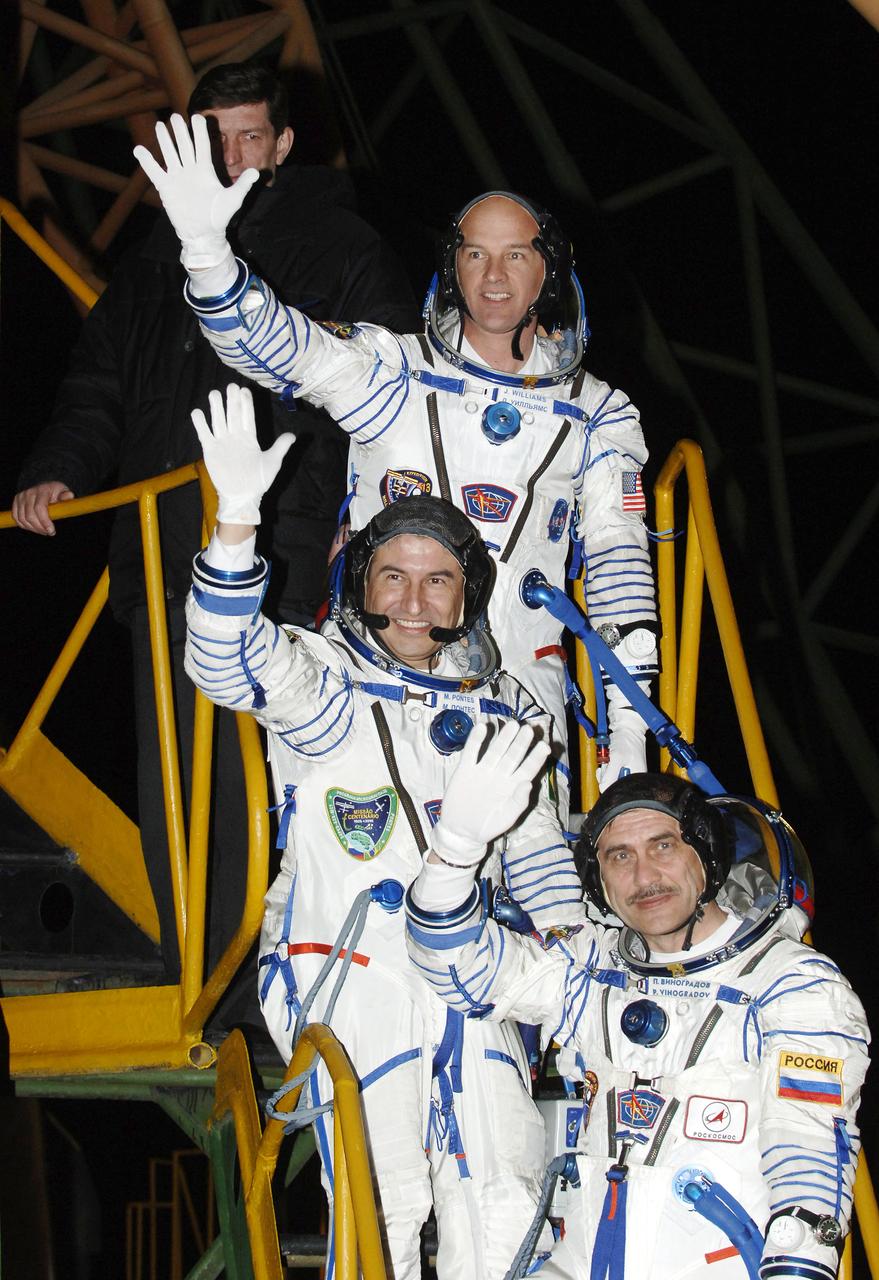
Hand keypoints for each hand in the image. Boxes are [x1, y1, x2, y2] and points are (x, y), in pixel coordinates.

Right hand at [12, 481, 74, 534]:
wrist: (44, 486)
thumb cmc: (55, 491)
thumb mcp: (63, 491)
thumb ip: (66, 495)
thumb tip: (69, 495)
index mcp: (42, 490)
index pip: (39, 508)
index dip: (44, 522)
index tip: (51, 530)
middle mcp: (29, 493)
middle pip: (30, 516)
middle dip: (40, 528)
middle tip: (49, 532)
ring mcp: (20, 498)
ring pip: (23, 519)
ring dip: (33, 529)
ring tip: (43, 531)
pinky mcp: (15, 503)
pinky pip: (17, 519)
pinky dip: (25, 526)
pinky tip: (35, 528)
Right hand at [133, 114, 257, 271]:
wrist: (203, 234)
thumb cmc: (219, 217)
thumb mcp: (233, 200)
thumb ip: (243, 185)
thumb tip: (256, 172)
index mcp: (205, 171)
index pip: (202, 146)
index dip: (200, 132)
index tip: (197, 117)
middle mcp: (190, 171)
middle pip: (184, 146)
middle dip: (180, 132)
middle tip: (175, 116)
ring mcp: (177, 177)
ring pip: (170, 154)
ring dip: (165, 140)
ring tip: (160, 125)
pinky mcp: (166, 187)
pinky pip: (154, 172)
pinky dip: (146, 161)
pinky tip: (138, 149)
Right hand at [191, 384, 294, 525]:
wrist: (242, 496)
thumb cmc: (258, 481)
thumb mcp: (272, 463)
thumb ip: (280, 447)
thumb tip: (293, 435)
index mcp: (249, 438)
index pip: (247, 416)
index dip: (246, 403)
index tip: (245, 390)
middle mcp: (235, 437)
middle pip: (232, 414)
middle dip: (232, 401)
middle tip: (231, 386)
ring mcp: (222, 442)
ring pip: (218, 421)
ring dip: (216, 408)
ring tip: (214, 393)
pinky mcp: (211, 451)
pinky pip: (204, 434)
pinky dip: (200, 424)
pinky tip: (197, 412)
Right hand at [431, 720, 550, 865]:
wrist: (460, 831)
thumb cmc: (488, 826)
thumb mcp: (506, 818)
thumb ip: (518, 802)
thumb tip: (528, 783)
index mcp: (513, 786)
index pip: (528, 769)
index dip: (536, 758)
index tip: (544, 746)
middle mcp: (500, 775)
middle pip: (513, 755)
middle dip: (521, 743)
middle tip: (529, 729)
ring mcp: (483, 770)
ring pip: (495, 750)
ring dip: (504, 738)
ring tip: (512, 725)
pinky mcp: (466, 769)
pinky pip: (471, 752)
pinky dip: (476, 740)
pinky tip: (482, 727)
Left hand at [597, 701, 646, 791]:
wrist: (627, 729)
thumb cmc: (626, 741)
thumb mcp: (617, 757)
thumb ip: (610, 774)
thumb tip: (603, 788)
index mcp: (638, 778)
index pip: (622, 791)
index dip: (611, 785)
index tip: (609, 774)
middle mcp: (634, 778)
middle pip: (615, 786)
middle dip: (608, 776)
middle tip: (610, 764)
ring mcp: (627, 774)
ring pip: (611, 780)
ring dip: (606, 770)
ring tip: (611, 759)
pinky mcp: (622, 769)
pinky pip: (610, 773)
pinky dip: (607, 767)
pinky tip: (609, 760)